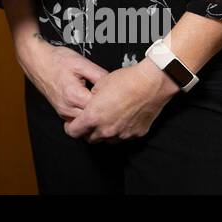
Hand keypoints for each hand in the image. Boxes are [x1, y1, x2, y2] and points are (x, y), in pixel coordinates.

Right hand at [15, 33, 108, 121]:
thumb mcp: (82, 63)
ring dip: (94, 114)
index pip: (100, 109)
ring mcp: (63, 112)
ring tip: (100, 102)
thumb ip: (100, 75)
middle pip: (93, 119)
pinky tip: (90, 103)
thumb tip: (114, 85)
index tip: (113, 94)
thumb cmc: (56, 60)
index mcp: (74, 96)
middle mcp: (67, 108)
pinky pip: (78, 119)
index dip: (109, 102)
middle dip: (103, 111)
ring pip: (86, 122)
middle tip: (110, 99)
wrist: (37, 60)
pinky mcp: (61, 112)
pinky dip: (85, 114)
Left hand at [63, 61, 178, 143]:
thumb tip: (90, 103)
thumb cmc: (125, 81)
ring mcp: (122, 134)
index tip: (71, 123)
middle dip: (86, 131)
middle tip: (88, 121)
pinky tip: (122, 119)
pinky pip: (123, 137)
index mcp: (93, 117)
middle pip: (90, 139)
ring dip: (103, 133)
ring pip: (106, 140)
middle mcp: (106, 130)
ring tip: (106, 119)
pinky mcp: (136, 134)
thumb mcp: (99, 84)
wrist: (150, 84)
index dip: (70, 127)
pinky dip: (119, 132)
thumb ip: (90, 99)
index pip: (74, 132)